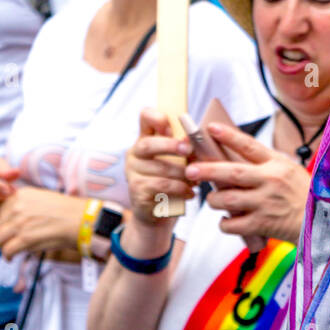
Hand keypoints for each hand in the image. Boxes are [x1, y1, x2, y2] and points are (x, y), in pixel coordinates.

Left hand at [0, 185, 81, 258]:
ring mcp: (20, 222)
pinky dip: (8, 256)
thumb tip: (9, 221)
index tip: (8, 229)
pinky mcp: (25, 238)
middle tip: (9, 242)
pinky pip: (7, 250)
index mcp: (21, 194)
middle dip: (2, 235)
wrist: (81, 220)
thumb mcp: (42, 198)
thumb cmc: (66, 211)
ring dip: (3, 246)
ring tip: (10, 250)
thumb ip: (24, 205)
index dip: (3, 222)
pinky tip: (12, 258)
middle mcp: (18, 206)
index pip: (0, 210)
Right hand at [126, 108, 193, 226]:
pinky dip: (180, 189)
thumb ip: (183, 148)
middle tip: (188, 149)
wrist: (156, 213)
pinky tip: (190, 193)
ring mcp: (132, 173)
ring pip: (160, 169)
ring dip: (183, 174)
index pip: (145, 118)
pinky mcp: (136, 191)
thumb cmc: (171, 180)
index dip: (155, 116)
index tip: (168, 123)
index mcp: (146, 139)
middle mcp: (135, 154)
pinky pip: (162, 186)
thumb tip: (197, 142)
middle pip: (147, 144)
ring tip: (196, 179)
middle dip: (170, 146)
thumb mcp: (177, 161)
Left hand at [186, 122, 310, 244]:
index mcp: (277, 164)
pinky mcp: (263, 224)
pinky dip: (224, 223)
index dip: (228, 136)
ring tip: (212, 199)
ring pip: (227, 199)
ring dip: (214, 199)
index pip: (249, 145)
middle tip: (190, 169)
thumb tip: (232, 158)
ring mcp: (266, 203)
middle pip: (232, 172)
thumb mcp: (289, 171)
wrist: (323, 221)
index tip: (210, 127)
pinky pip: (232, 224)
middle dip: (207, 170)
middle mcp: (270, 181)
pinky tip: (226, 221)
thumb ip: (265, 165)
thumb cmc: (304, 194)